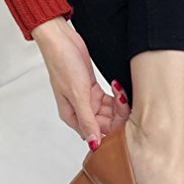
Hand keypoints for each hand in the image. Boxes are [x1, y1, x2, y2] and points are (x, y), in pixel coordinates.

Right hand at [32, 17, 129, 149]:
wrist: (61, 40)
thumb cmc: (62, 64)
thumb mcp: (77, 95)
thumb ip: (87, 121)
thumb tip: (93, 144)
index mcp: (73, 117)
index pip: (98, 133)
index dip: (113, 129)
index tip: (122, 118)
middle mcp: (81, 111)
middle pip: (107, 124)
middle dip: (118, 114)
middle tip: (121, 99)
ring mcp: (88, 101)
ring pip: (111, 112)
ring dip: (119, 103)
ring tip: (118, 90)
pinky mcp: (94, 90)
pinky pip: (110, 100)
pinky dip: (117, 95)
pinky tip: (117, 86)